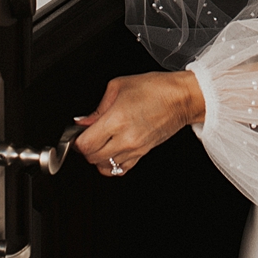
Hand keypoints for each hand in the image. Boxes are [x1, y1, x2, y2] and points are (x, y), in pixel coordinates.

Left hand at [74, 71, 204, 176]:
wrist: (181, 98)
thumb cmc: (155, 88)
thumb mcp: (119, 86)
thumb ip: (97, 108)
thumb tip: (82, 122)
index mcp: (117, 119)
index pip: (85, 144)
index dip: (76, 140)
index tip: (78, 133)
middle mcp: (125, 138)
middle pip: (92, 158)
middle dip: (85, 148)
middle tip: (88, 135)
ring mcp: (135, 149)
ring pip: (104, 167)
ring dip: (98, 157)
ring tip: (101, 143)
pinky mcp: (142, 154)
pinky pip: (120, 170)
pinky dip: (111, 164)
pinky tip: (112, 151)